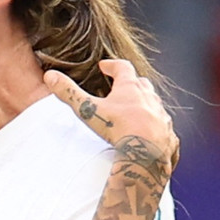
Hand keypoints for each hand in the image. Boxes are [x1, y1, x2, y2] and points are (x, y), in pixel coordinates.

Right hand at [45, 59, 178, 173]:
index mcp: (130, 88)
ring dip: (145, 105)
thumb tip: (50, 76)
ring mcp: (161, 116)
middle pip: (142, 84)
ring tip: (134, 111)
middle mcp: (149, 98)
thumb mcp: (88, 110)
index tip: (105, 66)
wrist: (147, 154)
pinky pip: (164, 128)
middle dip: (131, 83)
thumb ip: (69, 93)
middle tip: (120, 87)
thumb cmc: (119, 129)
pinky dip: (156, 128)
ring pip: (154, 105)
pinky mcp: (169, 135)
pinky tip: (150, 135)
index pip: (123, 68)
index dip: (112, 65)